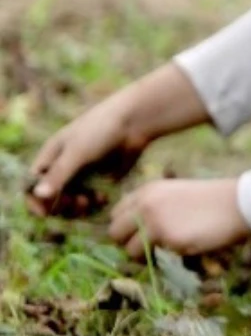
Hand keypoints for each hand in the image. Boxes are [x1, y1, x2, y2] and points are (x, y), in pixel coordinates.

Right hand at [29, 94, 146, 214]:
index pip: (31, 185)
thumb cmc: (100, 129)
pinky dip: (93, 205)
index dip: (35, 201)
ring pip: (70, 204)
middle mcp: (62, 169)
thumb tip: (38, 195)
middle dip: (60, 206)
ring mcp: (81, 176)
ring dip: (77, 209)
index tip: (46, 212)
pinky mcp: (99, 181)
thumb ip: (59, 174)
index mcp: (50, 157)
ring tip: (90, 201)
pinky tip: (103, 198)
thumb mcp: (77, 152)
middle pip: (50, 199)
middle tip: (77, 202)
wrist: (133, 122)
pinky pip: (90, 202)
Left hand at [107, 178, 250, 259]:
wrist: (237, 203)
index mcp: (147, 190)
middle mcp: (145, 204)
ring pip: (128, 250)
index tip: (140, 235)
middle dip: (127, 243)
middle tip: (148, 248)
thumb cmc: (211, 200)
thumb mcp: (176, 194)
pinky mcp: (167, 238)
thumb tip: (138, 232)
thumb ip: (154, 208)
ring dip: (143, 255)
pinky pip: (152, 257)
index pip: (116, 214)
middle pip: (115, 232)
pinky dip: (162, 258)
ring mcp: (154, 221)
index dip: (126, 228)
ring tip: (165, 251)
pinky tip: (181, 249)